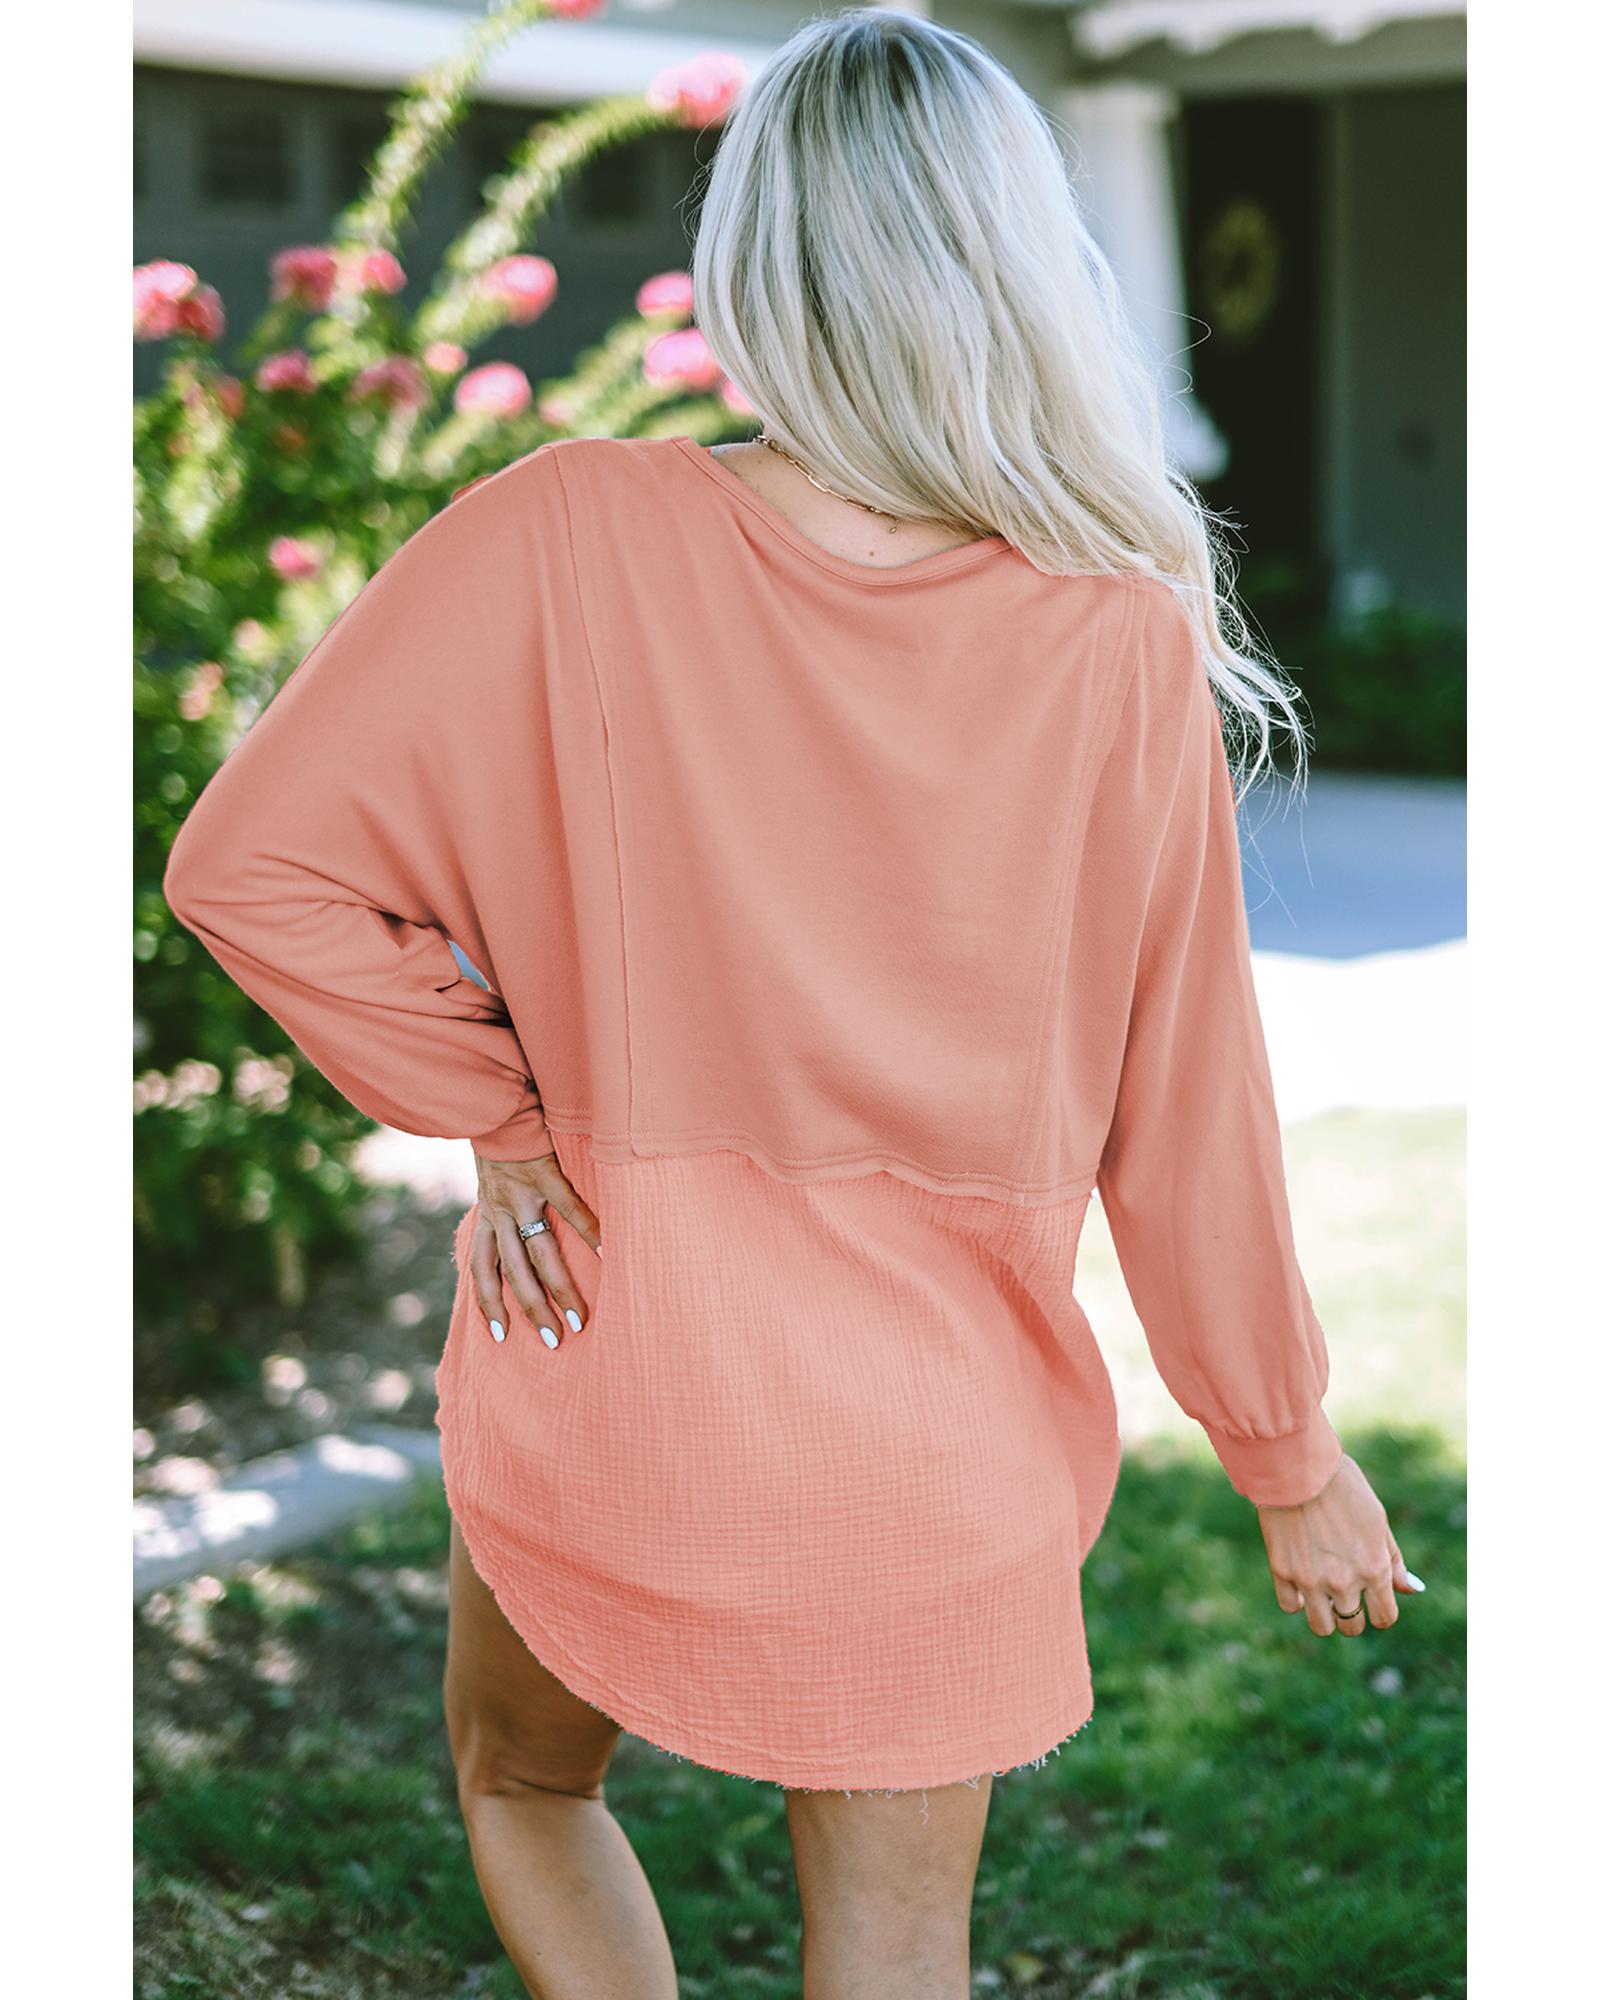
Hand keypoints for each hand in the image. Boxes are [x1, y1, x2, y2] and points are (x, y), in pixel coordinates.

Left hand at [469, 1149, 601, 1350]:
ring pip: (539, 1253)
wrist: (493, 1096)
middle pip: (515, 1273)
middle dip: (534, 1310)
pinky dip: (588, 1231)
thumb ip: (504, 1205)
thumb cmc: (499, 1138)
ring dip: (559, 1289)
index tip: (500, 1338)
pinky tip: (608, 1252)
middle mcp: (499, 1210)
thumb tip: (523, 1232)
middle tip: (556, 1341)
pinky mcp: (543, 1172)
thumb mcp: (491, 1178)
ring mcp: (521, 1194)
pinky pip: (568, 1208)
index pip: (481, 1270)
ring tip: (580, 1318)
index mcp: (486, 1215)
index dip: (488, 1304)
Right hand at [1256, 1454, 1426, 1636]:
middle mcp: (1344, 1582)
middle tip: (1344, 1592)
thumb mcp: (1377, 1520)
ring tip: (1320, 1591)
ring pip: (1320, 1626)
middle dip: (1351, 1615)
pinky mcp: (1281, 1570)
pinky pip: (1290, 1605)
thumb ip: (1392, 1559)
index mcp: (1374, 1569)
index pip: (1385, 1618)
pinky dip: (1296, 1598)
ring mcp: (1310, 1579)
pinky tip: (1299, 1578)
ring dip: (1324, 1614)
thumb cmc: (1342, 1486)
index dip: (1380, 1611)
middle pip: (1352, 1627)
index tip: (1372, 1600)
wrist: (1296, 1466)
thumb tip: (1409, 1590)